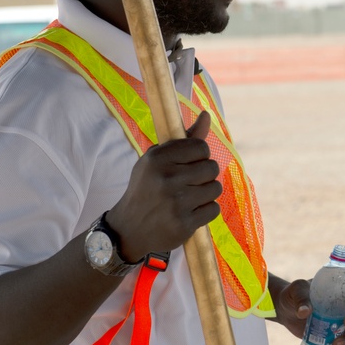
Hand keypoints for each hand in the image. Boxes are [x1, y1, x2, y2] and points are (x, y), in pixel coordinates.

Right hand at [107, 111, 221, 260]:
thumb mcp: (157, 160)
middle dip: (204, 176)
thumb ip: (185, 139)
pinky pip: (214, 209)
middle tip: (188, 184)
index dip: (199, 156)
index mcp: (157, 158)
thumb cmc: (147, 188)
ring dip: (206, 194)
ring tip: (189, 199)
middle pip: (211, 167)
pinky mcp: (184, 223)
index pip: (201, 147)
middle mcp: (166, 178)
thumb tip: (207, 115)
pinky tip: (189, 213)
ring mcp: (175, 202)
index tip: (188, 165)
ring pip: (215, 189)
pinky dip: (205, 212)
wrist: (128, 229)